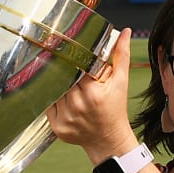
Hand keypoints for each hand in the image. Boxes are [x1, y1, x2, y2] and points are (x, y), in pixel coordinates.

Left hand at [47, 28, 137, 160]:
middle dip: (62, 70)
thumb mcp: (121, 81)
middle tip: (59, 62)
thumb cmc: (115, 110)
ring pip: (53, 91)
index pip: (75, 68)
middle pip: (62, 79)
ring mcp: (66, 118)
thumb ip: (121, 55)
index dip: (71, 59)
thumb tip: (125, 32)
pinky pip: (48, 106)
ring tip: (60, 79)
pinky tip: (58, 96)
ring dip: (56, 84)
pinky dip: (52, 99)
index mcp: (93, 93)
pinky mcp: (57, 127)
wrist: (109, 140)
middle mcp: (78, 106)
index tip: (66, 51)